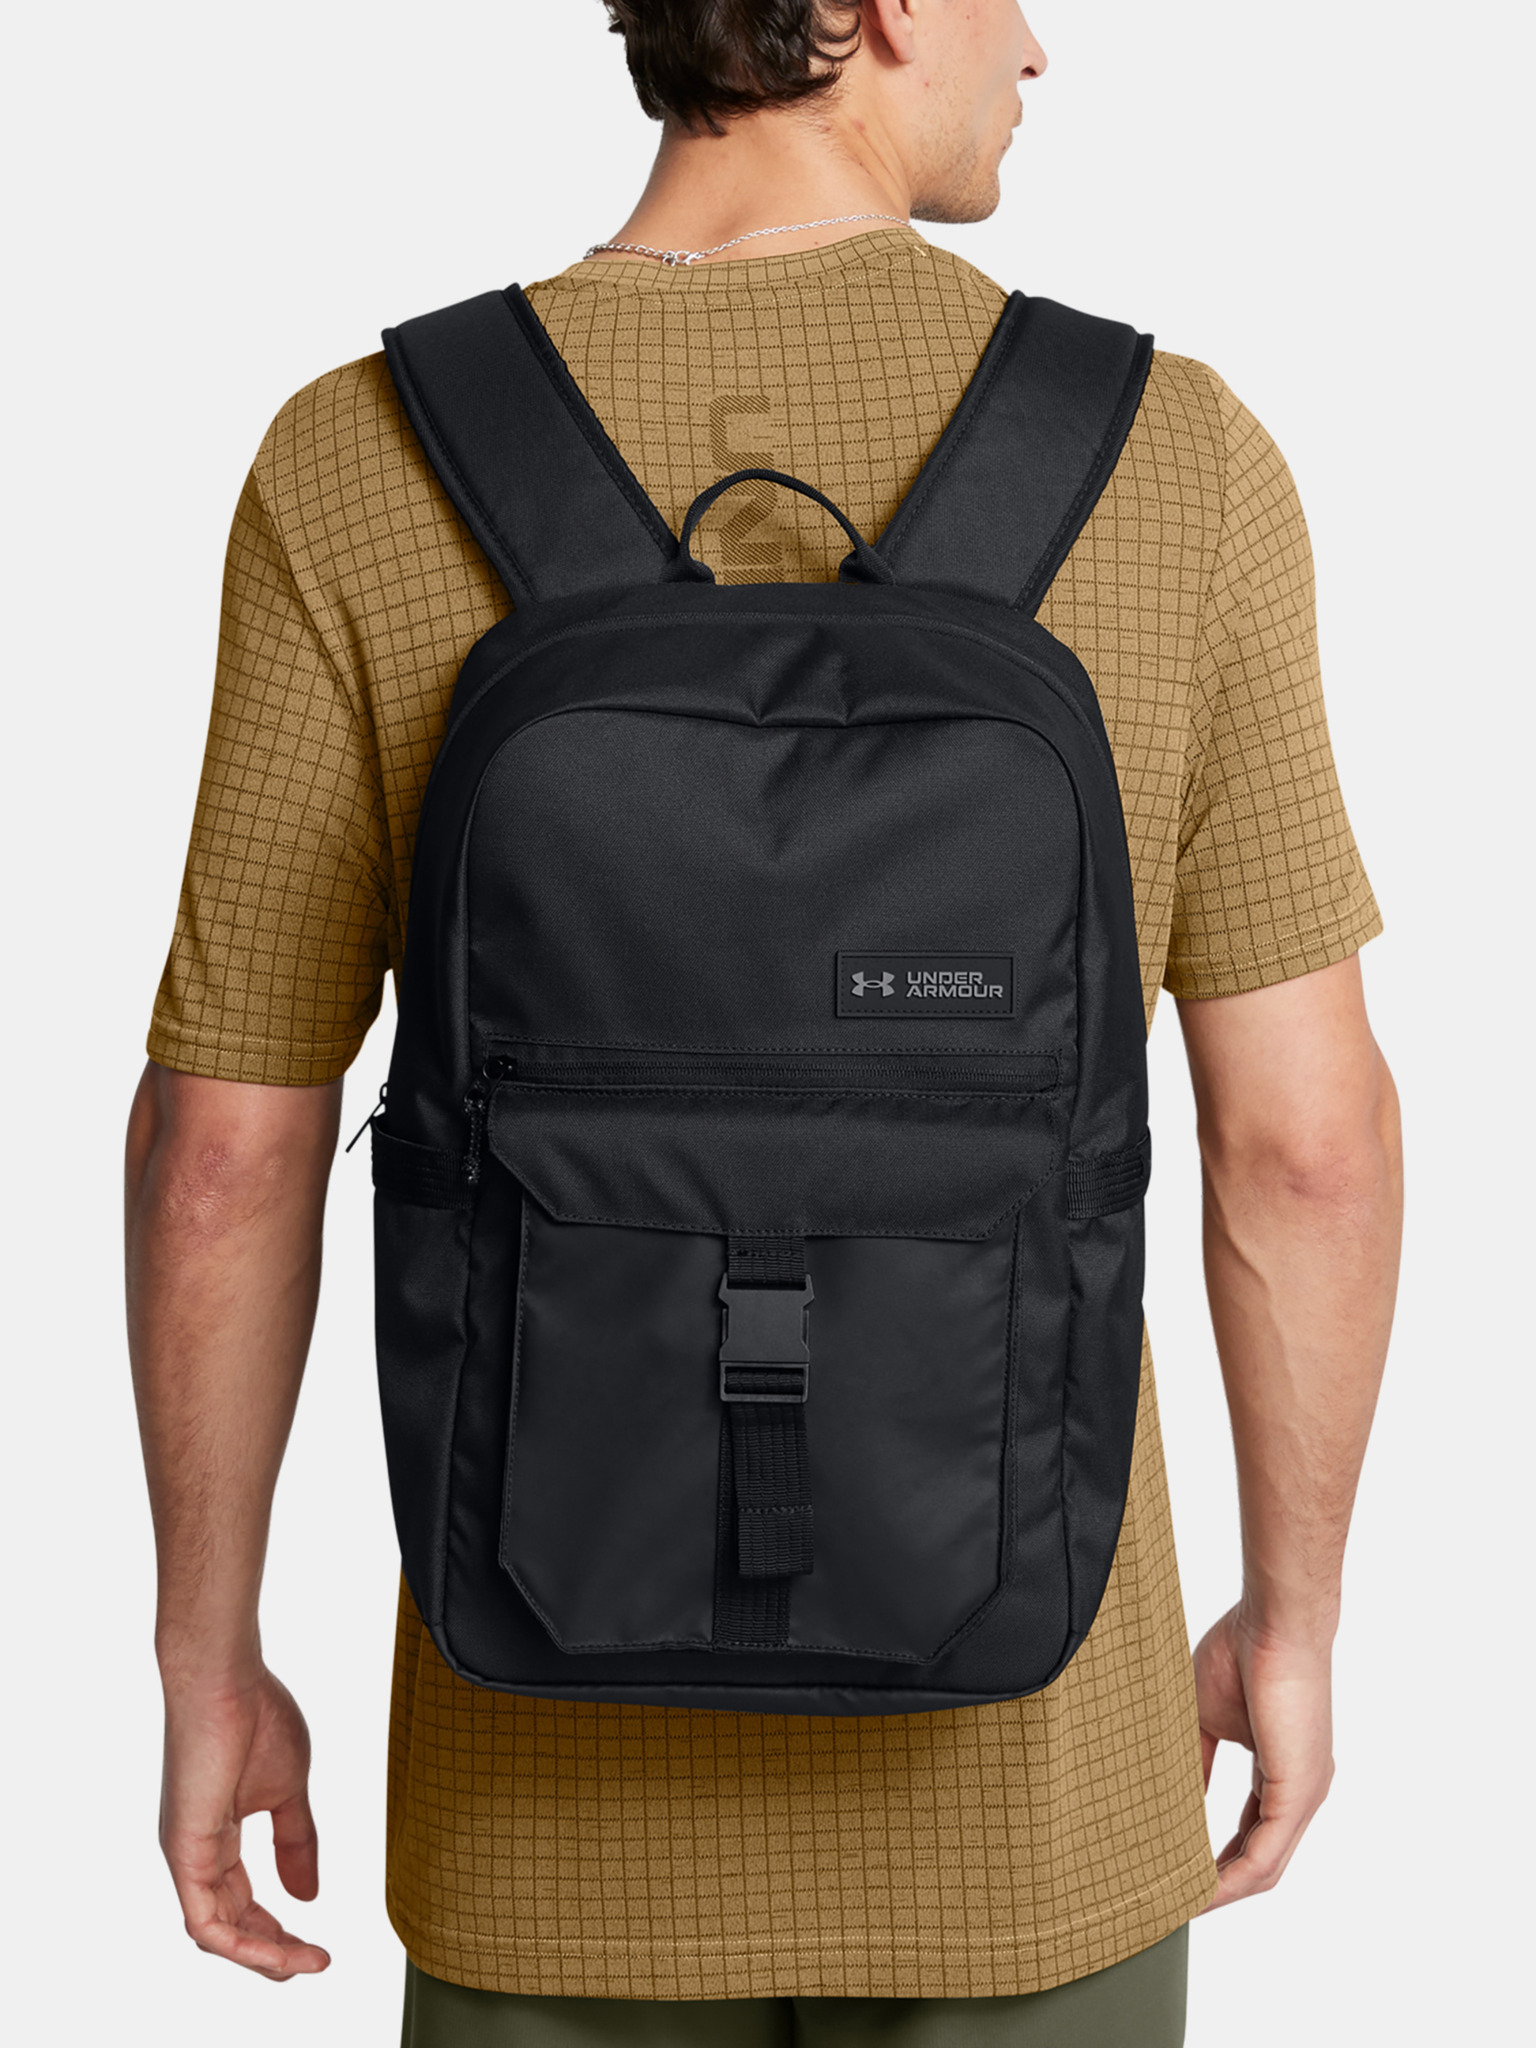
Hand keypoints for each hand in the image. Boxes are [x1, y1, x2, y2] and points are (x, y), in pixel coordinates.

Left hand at [158, 1665, 329, 1978]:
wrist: (226, 1678)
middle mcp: (197, 1853)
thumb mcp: (289, 1791)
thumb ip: (296, 1841)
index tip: (318, 1945)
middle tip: (315, 1963)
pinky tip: (278, 1951)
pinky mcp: (184, 1852)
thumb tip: (308, 1894)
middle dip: (274, 1952)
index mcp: (218, 1838)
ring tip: (304, 1964)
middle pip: (230, 1926)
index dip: (279, 1930)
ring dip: (263, 1956)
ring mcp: (187, 1855)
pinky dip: (242, 1945)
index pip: (242, 1905)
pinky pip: (205, 1923)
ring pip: (217, 1934)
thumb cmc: (255, 1717)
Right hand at [1193, 1606, 1335, 1908]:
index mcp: (1281, 1768)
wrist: (1272, 1622)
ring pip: (1265, 1867)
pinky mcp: (1298, 1793)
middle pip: (1260, 1858)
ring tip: (1182, 1905)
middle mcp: (1301, 1790)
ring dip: (1223, 1890)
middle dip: (1219, 1882)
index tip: (1180, 1868)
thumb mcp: (1208, 1717)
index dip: (1217, 1855)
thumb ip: (1197, 1761)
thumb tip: (1177, 1797)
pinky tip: (1203, 1890)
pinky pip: (1265, 1855)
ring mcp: (1304, 1795)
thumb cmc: (1242, 1650)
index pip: (1251, 1828)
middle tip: (1178, 1899)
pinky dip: (1232, 1879)